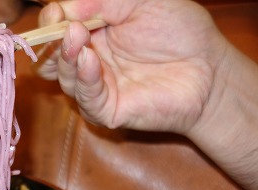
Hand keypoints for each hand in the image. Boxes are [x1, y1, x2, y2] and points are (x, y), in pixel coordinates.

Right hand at [36, 0, 257, 189]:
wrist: (209, 70)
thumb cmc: (180, 32)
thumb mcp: (142, 1)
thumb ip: (103, 2)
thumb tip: (65, 8)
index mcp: (93, 32)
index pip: (58, 28)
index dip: (51, 20)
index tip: (55, 13)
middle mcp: (89, 61)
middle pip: (50, 56)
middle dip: (49, 42)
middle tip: (61, 27)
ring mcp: (96, 87)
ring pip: (63, 77)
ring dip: (65, 57)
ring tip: (77, 37)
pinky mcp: (107, 110)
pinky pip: (86, 97)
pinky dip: (83, 77)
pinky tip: (89, 60)